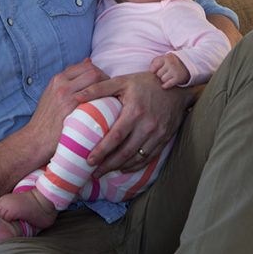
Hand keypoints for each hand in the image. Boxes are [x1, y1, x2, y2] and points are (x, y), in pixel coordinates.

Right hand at [25, 58, 107, 152]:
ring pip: (95, 81)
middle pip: (92, 71)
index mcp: (57, 79)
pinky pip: (94, 97)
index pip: (85, 66)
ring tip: (110, 98)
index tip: (103, 83)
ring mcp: (67, 96)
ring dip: (106, 88)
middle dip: (104, 79)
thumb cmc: (46, 119)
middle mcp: (62, 84)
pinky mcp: (72, 109)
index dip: (97, 73)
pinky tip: (108, 107)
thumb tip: (87, 62)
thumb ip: (68, 81)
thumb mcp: (53, 95)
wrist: (35, 140)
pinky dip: (103, 99)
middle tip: (110, 91)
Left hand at [74, 71, 191, 175]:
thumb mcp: (122, 81)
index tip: (89, 160)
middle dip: (108, 165)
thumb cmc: (145, 82)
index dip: (102, 151)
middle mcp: (147, 125)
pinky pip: (148, 157)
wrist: (176, 86)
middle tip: (93, 172)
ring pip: (137, 158)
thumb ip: (99, 88)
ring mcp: (158, 134)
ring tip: (105, 171)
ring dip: (120, 167)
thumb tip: (76, 96)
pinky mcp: (164, 138)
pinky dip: (135, 165)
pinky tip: (124, 167)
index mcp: (135, 111)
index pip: (115, 137)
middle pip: (125, 152)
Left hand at [150, 53, 189, 87]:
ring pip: (163, 79)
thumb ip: (156, 61)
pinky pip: (168, 84)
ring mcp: (175, 71)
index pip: (154, 66)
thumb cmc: (171, 62)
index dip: (153, 70)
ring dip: (164, 79)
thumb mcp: (164, 58)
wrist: (187, 65)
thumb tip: (151, 70)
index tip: (155, 70)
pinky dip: (166, 85)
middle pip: (158, 74)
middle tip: (164, 73)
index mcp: (166, 58)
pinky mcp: (178, 78)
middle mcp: (170, 63)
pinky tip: (167, 84)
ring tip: (168, 77)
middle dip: (160, 74)